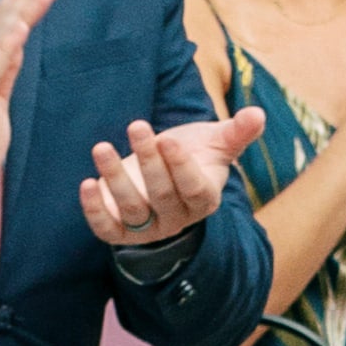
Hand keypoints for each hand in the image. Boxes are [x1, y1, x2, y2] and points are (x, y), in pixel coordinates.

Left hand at [77, 94, 259, 259]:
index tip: (168, 141)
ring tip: (102, 147)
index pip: (194, 189)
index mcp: (204, 198)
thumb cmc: (194, 155)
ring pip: (133, 209)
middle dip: (148, 161)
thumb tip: (257, 114)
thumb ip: (237, 132)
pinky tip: (87, 183)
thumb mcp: (216, 142)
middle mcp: (177, 218)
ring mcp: (148, 227)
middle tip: (137, 126)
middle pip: (162, 194)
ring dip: (116, 178)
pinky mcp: (121, 231)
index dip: (182, 168)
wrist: (164, 177)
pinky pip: (107, 229)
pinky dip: (94, 211)